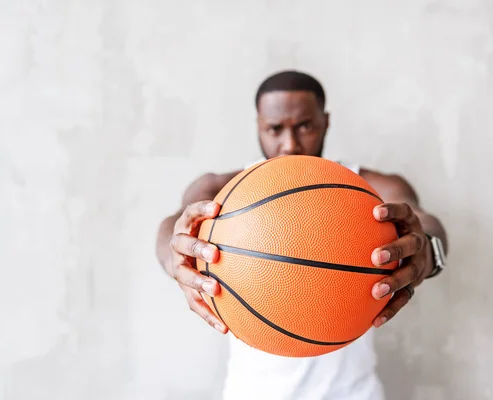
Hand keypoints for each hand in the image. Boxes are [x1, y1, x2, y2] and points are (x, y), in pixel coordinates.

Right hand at [168, 200, 227, 333]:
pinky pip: (195, 304)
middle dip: (198, 248)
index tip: (216, 208)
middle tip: (214, 253)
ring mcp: (180, 269)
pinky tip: (226, 329)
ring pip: (184, 276)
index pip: (191, 212)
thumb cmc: (204, 227)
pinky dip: (209, 315)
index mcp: (187, 224)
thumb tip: (269, 171)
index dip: (201, 210)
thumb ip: (238, 195)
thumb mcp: (213, 211)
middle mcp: (178, 245)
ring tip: (215, 289)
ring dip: (198, 283)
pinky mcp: (185, 290)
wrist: (175, 249)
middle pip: (183, 244)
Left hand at [370, 203, 433, 326]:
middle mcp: (417, 242)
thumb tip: (335, 180)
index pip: (403, 212)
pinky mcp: (415, 284)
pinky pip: (404, 299)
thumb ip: (362, 200)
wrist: (424, 245)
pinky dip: (391, 310)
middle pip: (410, 245)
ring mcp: (418, 264)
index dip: (392, 211)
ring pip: (410, 274)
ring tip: (376, 291)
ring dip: (394, 282)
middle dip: (394, 250)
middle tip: (375, 257)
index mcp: (408, 222)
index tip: (375, 212)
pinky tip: (374, 322)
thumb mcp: (384, 212)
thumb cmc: (391, 225)